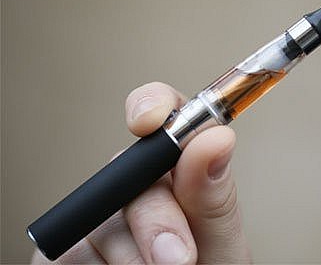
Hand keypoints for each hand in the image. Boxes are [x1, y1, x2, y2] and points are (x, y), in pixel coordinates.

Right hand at [32, 82, 250, 263]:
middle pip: (128, 173)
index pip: (163, 117)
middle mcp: (137, 189)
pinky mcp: (64, 253)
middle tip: (180, 260)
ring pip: (100, 221)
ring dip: (131, 260)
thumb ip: (215, 196)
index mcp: (180, 172)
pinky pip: (69, 255)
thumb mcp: (222, 245)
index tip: (151, 121)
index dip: (153, 106)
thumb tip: (217, 138)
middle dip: (154, 218)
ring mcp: (99, 220)